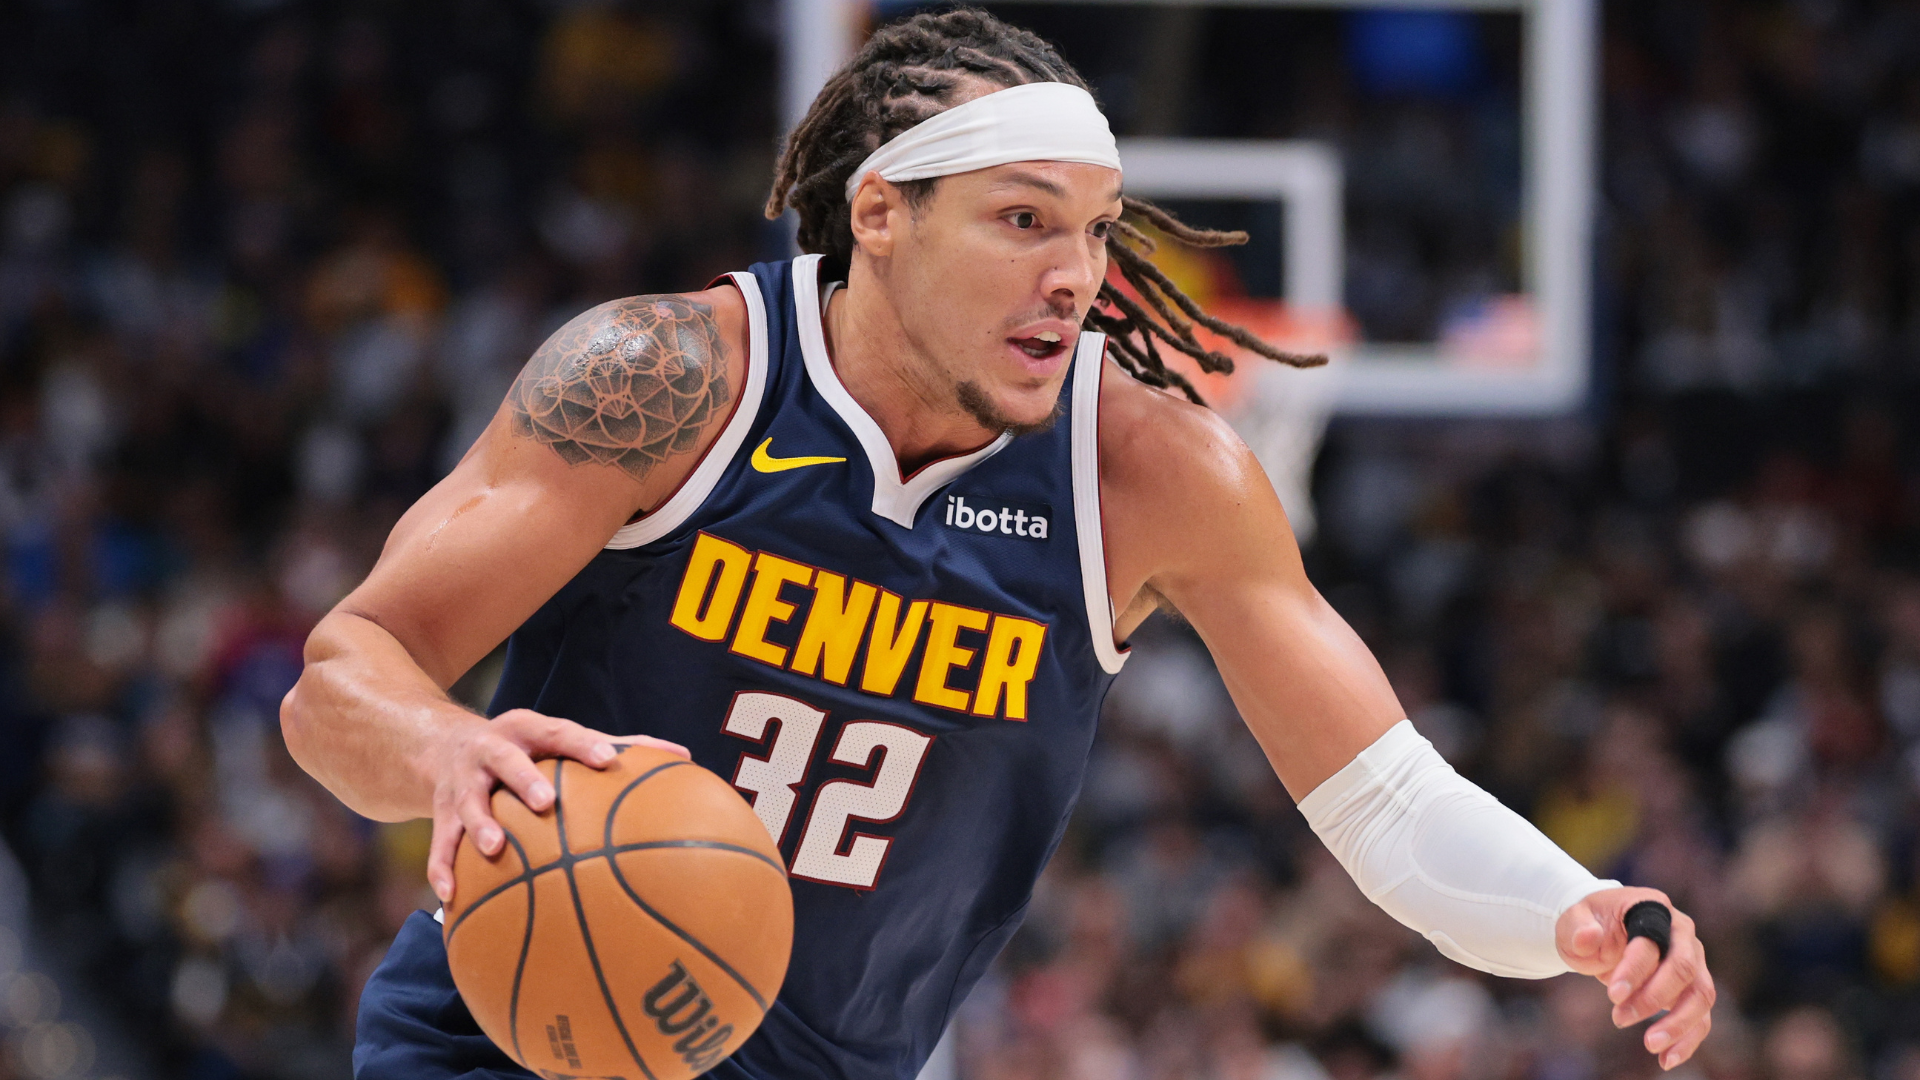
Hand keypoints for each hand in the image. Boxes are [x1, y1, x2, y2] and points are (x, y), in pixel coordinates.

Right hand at [426, 708, 688, 902]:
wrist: (440, 744)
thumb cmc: (526, 748)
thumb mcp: (560, 738)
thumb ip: (620, 745)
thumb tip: (684, 756)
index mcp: (528, 730)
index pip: (559, 733)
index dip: (583, 745)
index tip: (608, 761)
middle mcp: (490, 750)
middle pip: (506, 761)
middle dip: (525, 780)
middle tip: (546, 803)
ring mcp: (461, 781)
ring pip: (466, 802)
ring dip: (478, 825)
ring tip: (493, 850)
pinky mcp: (438, 812)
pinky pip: (439, 843)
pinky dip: (443, 868)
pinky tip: (452, 897)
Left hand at [1557, 887, 1713, 1069]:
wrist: (1601, 930)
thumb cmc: (1589, 922)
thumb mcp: (1573, 919)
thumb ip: (1577, 927)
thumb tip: (1588, 939)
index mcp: (1653, 908)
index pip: (1652, 942)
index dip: (1634, 970)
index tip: (1613, 995)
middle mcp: (1682, 933)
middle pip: (1684, 968)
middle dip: (1654, 998)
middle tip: (1620, 1019)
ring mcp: (1693, 961)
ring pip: (1701, 995)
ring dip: (1679, 1024)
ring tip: (1650, 1045)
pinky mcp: (1692, 988)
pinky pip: (1701, 1017)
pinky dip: (1688, 1039)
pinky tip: (1667, 1059)